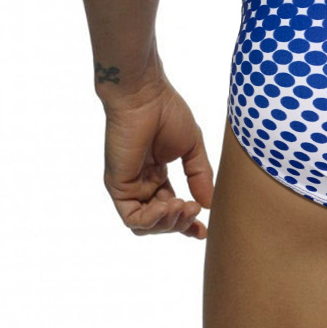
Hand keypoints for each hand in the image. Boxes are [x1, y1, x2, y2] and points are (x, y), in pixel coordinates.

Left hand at [103, 73, 214, 237]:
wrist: (145, 96)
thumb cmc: (168, 113)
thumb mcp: (192, 148)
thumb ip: (199, 175)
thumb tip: (209, 204)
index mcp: (158, 174)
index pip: (170, 207)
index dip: (186, 223)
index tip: (204, 231)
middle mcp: (142, 183)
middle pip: (159, 221)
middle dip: (180, 224)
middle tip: (195, 211)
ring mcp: (129, 186)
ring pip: (145, 226)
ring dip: (167, 224)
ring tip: (183, 207)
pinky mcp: (118, 186)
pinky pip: (132, 217)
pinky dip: (152, 219)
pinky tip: (169, 205)